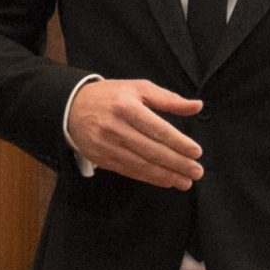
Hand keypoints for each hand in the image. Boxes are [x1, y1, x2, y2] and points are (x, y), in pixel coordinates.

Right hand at [65, 79, 204, 188]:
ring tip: (185, 181)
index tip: (196, 152)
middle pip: (152, 150)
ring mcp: (107, 145)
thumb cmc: (111, 96)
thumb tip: (196, 106)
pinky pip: (130, 171)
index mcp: (128, 107)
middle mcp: (116, 127)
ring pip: (141, 165)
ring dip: (166, 175)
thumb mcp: (139, 88)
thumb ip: (169, 99)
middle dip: (177, 163)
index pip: (158, 129)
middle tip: (197, 172)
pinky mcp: (102, 159)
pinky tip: (165, 180)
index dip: (179, 143)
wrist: (72, 107)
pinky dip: (150, 178)